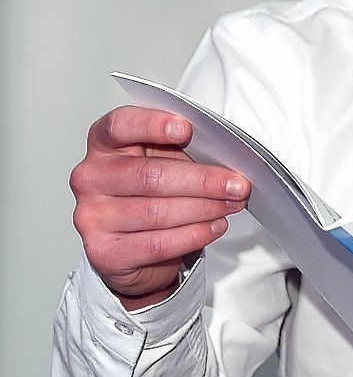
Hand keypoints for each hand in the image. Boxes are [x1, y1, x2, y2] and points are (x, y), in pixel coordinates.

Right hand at [69, 107, 248, 306]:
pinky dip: (195, 234)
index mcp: (104, 145)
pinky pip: (158, 243)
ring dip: (205, 209)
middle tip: (237, 184)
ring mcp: (92, 217)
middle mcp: (91, 178)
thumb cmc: (149, 194)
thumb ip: (183, 151)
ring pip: (158, 212)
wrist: (130, 248)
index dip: (152, 124)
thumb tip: (227, 157)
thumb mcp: (163, 161)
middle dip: (203, 181)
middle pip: (150, 176)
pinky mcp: (103, 252)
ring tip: (231, 205)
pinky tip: (214, 226)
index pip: (119, 125)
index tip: (186, 129)